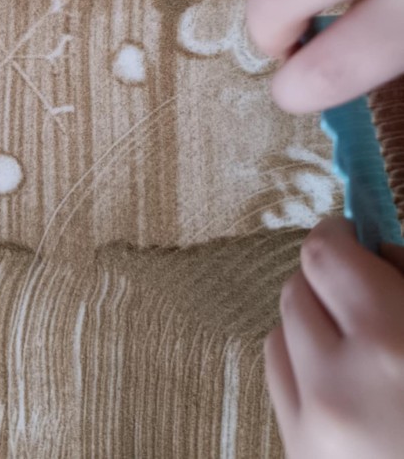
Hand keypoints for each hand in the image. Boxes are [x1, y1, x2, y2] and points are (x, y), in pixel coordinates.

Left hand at [266, 218, 403, 458]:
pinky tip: (346, 383)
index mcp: (391, 347)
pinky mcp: (298, 458)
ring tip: (360, 344)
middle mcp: (335, 387)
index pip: (324, 255)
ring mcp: (309, 431)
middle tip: (369, 294)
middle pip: (295, 288)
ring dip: (313, 323)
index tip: (360, 239)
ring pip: (281, 332)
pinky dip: (304, 365)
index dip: (342, 236)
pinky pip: (281, 380)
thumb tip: (377, 252)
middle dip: (329, 281)